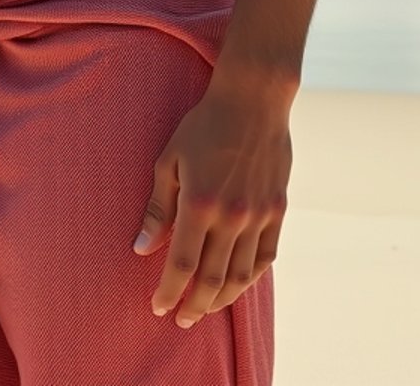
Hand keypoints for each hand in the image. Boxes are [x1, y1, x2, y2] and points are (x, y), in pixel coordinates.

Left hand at [132, 81, 290, 326]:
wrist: (253, 101)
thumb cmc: (203, 126)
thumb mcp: (169, 160)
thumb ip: (158, 209)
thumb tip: (141, 249)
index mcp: (198, 203)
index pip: (181, 264)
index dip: (169, 292)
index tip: (158, 308)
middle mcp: (231, 216)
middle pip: (212, 279)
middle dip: (193, 305)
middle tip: (181, 319)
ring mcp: (258, 216)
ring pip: (241, 276)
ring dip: (222, 299)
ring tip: (205, 308)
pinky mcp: (277, 210)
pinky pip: (266, 257)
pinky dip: (251, 277)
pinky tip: (237, 284)